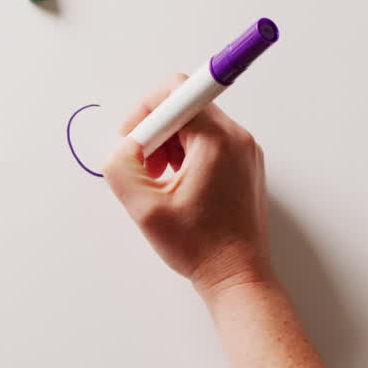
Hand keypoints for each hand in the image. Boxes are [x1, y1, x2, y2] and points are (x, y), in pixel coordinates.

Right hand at [103, 75, 274, 300]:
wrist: (237, 276)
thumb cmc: (202, 248)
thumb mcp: (146, 210)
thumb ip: (122, 168)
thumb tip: (122, 147)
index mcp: (217, 141)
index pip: (177, 91)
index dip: (145, 111)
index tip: (133, 141)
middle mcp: (237, 138)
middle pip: (186, 106)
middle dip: (156, 132)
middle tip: (145, 167)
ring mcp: (245, 151)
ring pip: (197, 125)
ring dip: (170, 145)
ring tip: (161, 182)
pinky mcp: (244, 165)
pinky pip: (210, 143)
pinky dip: (188, 156)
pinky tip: (178, 188)